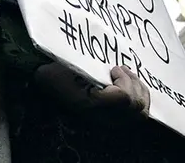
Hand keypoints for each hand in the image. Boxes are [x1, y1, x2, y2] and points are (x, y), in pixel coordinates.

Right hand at [34, 62, 149, 115]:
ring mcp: (111, 123)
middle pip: (136, 105)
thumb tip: (112, 67)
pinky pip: (138, 115)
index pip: (122, 97)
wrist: (49, 89)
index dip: (123, 81)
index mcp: (89, 105)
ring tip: (127, 76)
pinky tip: (130, 87)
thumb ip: (87, 67)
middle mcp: (102, 119)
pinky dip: (140, 98)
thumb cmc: (55, 76)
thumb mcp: (66, 67)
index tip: (113, 68)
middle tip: (122, 69)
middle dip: (133, 83)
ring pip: (141, 112)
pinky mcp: (116, 122)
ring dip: (139, 90)